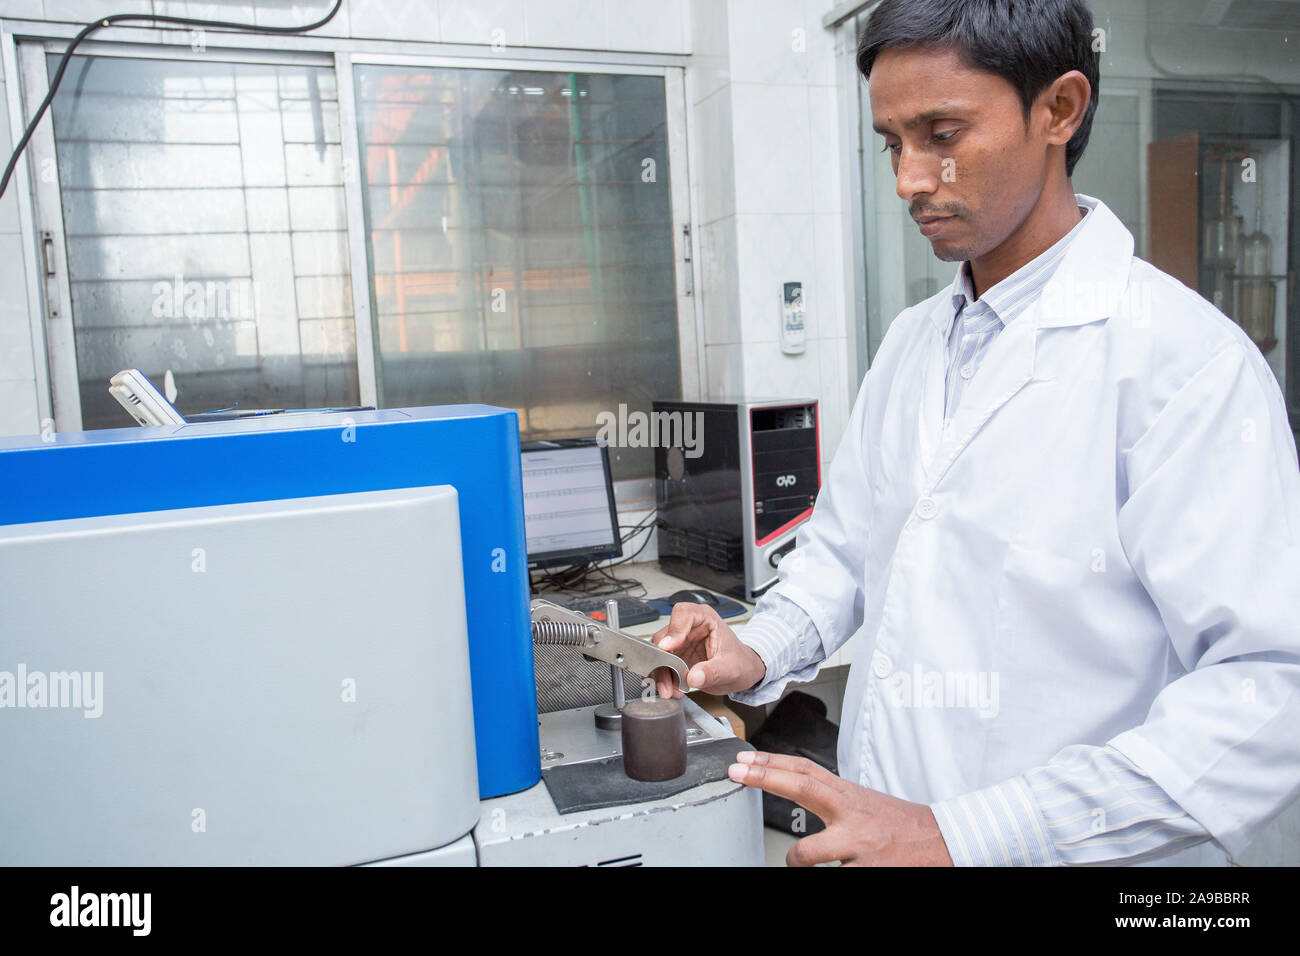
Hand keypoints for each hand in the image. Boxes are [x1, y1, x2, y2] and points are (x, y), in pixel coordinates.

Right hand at [649, 602, 766, 697]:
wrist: (742, 672)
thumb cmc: (740, 661)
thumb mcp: (731, 668)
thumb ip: (712, 672)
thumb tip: (693, 676)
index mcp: (705, 619)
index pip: (683, 613)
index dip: (674, 629)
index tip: (668, 647)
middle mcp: (689, 628)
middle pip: (664, 636)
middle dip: (662, 659)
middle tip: (666, 677)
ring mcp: (680, 642)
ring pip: (658, 653)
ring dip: (660, 672)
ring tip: (669, 689)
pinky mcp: (675, 657)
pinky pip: (661, 666)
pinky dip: (662, 678)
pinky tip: (670, 689)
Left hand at [728, 751, 953, 865]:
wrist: (944, 843)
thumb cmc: (900, 826)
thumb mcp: (864, 803)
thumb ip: (832, 800)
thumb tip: (795, 788)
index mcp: (849, 797)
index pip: (806, 771)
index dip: (773, 763)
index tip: (744, 759)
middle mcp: (852, 815)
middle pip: (803, 788)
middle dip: (766, 778)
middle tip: (738, 772)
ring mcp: (858, 846)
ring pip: (807, 853)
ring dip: (794, 861)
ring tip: (795, 863)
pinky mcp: (867, 873)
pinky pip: (833, 877)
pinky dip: (827, 875)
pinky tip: (834, 870)